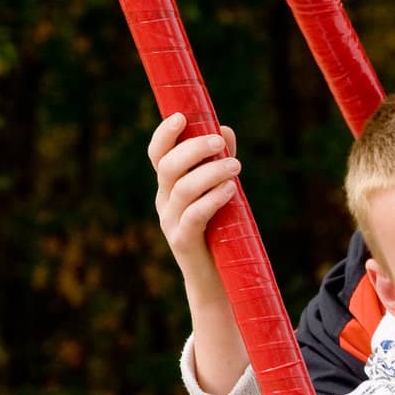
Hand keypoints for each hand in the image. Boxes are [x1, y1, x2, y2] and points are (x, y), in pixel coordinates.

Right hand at [149, 112, 237, 281]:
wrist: (217, 277)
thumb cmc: (220, 228)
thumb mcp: (219, 190)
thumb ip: (220, 161)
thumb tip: (224, 129)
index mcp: (169, 185)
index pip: (157, 155)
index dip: (164, 134)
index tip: (181, 117)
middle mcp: (165, 200)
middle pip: (168, 167)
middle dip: (193, 149)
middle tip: (220, 143)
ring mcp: (170, 222)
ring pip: (182, 189)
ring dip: (210, 172)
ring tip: (236, 167)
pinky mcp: (182, 241)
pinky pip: (193, 216)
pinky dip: (212, 199)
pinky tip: (230, 191)